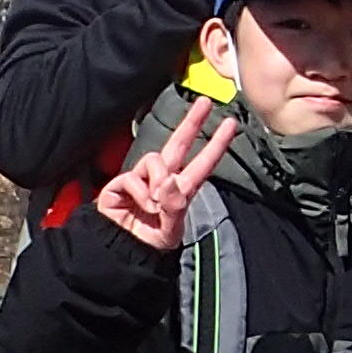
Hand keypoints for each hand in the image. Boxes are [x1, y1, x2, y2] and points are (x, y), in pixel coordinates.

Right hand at [92, 98, 237, 249]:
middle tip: (205, 102)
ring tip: (153, 204)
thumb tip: (169, 181)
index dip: (216, 144)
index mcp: (181, 189)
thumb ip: (174, 207)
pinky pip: (134, 176)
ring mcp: (142, 178)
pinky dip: (139, 192)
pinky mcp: (122, 182)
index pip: (202, 163)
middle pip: (179, 143)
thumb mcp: (170, 230)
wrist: (121, 251)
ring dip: (156, 181)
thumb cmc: (149, 241)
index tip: (231, 125)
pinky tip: (138, 205)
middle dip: (192, 121)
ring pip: (155, 159)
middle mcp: (164, 178)